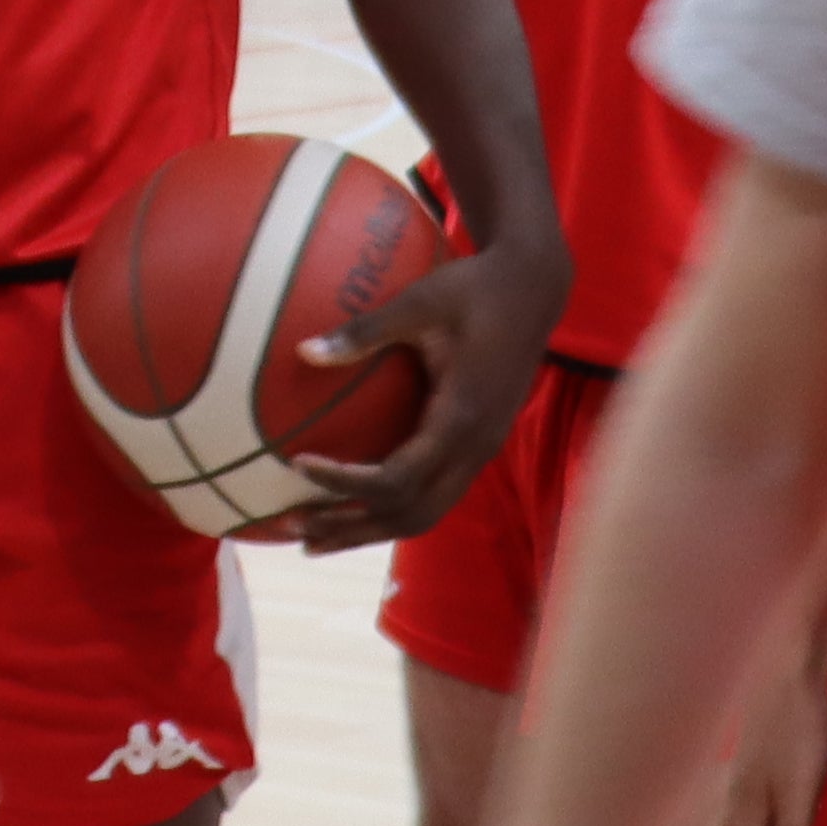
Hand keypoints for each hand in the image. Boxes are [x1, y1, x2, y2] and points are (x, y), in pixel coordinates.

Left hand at [275, 235, 566, 550]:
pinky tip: (353, 504)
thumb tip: (303, 351)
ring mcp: (480, 453)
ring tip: (313, 536)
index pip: (397, 478)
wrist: (532, 289)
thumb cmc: (473, 289)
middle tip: (294, 528)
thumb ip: (365, 330)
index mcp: (462, 419)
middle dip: (352, 528)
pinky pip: (432, 495)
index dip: (346, 482)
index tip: (298, 465)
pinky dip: (390, 510)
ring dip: (369, 530)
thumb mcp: (419, 301)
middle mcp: (475, 449)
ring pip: (423, 515)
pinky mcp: (477, 448)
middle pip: (409, 516)